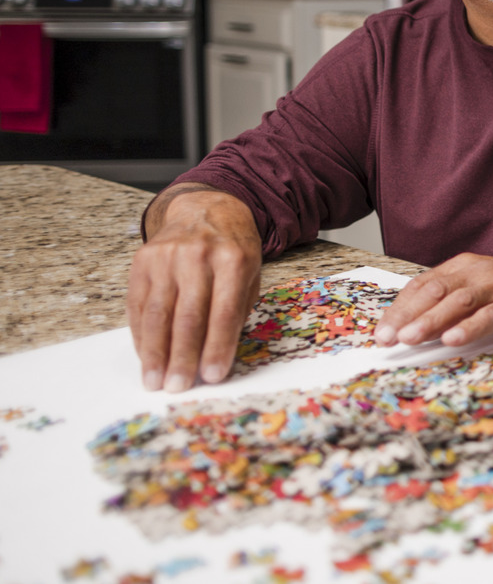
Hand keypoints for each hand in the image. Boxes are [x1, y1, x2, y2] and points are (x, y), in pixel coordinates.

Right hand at [127, 187, 262, 391]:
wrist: (206, 210)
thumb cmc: (233, 250)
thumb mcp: (251, 273)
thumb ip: (237, 310)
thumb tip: (216, 357)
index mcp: (233, 259)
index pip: (224, 311)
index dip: (217, 346)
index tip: (212, 376)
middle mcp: (198, 256)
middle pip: (188, 315)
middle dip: (182, 356)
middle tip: (178, 387)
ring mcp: (166, 257)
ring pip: (158, 313)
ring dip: (155, 352)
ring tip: (155, 381)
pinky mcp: (142, 261)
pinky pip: (138, 304)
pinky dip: (141, 335)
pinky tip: (146, 356)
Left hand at [373, 253, 492, 347]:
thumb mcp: (479, 292)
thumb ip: (449, 305)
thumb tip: (412, 329)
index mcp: (463, 267)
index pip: (423, 286)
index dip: (399, 308)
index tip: (381, 331)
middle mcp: (478, 271)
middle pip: (435, 291)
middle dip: (407, 316)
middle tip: (387, 337)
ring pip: (458, 302)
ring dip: (431, 321)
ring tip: (410, 339)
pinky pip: (490, 315)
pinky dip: (470, 327)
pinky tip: (453, 339)